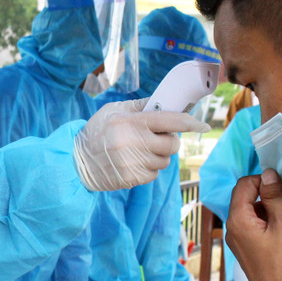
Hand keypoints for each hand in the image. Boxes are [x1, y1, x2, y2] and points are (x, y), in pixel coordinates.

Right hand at [73, 100, 209, 191]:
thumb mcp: (113, 111)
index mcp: (131, 122)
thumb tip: (165, 102)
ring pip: (164, 161)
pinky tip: (134, 162)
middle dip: (170, 141)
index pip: (170, 120)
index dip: (191, 122)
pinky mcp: (132, 178)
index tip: (203, 125)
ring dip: (159, 156)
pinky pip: (154, 174)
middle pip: (172, 144)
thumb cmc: (97, 131)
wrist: (77, 161)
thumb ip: (140, 106)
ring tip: (140, 150)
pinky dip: (149, 169)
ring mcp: (133, 163)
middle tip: (158, 137)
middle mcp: (133, 142)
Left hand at [225, 171, 281, 280]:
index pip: (245, 184)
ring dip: (278, 208)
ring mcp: (240, 239)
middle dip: (275, 195)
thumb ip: (275, 196)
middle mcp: (233, 228)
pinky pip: (259, 226)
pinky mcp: (249, 248)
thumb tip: (268, 173)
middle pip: (251, 198)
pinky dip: (275, 221)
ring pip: (257, 212)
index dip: (266, 180)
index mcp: (238, 219)